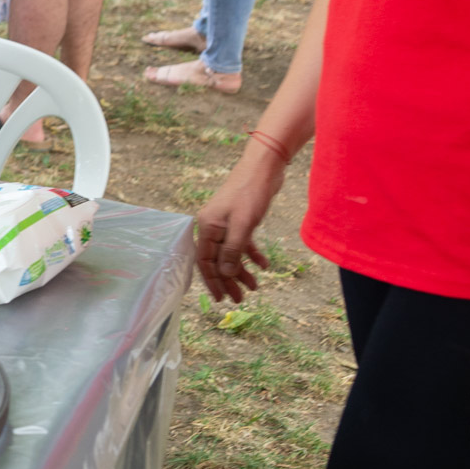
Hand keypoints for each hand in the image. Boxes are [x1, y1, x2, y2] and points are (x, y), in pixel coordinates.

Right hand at [192, 150, 285, 301]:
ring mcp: (226, 224)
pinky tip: (264, 265)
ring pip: (231, 254)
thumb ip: (232, 250)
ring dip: (241, 270)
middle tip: (239, 299)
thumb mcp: (242, 225)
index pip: (205, 261)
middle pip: (218, 260)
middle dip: (228, 281)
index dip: (213, 281)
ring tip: (254, 287)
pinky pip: (242, 243)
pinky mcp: (240, 220)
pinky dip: (251, 254)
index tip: (221, 299)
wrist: (263, 168)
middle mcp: (213, 227)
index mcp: (208, 227)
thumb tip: (224, 274)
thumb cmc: (250, 194)